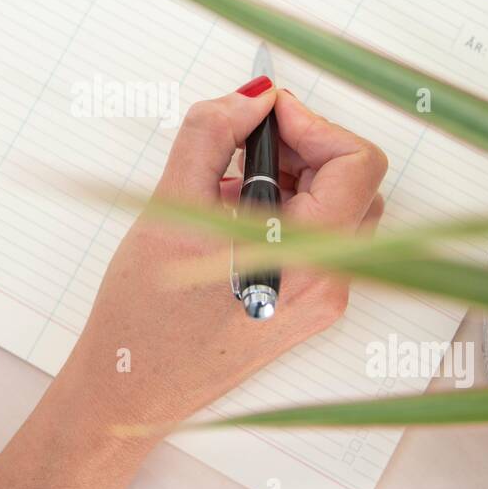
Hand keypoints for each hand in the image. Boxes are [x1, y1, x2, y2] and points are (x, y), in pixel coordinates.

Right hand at [60, 81, 387, 431]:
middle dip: (300, 148)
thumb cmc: (144, 317)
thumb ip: (212, 135)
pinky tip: (228, 216)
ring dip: (290, 177)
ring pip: (336, 206)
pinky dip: (283, 209)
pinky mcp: (305, 306)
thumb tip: (251, 98)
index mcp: (306, 258)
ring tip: (226, 185)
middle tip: (242, 144)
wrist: (132, 391)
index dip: (311, 123)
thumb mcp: (170, 208)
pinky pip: (316, 237)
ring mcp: (322, 299)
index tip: (263, 115)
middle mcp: (329, 283)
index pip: (355, 161)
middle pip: (352, 180)